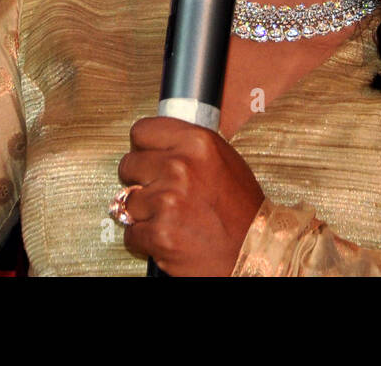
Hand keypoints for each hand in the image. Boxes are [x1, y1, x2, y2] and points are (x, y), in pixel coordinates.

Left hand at [117, 117, 265, 275]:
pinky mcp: (159, 234)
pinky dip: (145, 238)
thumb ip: (188, 148)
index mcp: (197, 142)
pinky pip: (131, 233)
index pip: (141, 131)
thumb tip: (155, 145)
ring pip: (127, 201)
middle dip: (140, 180)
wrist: (254, 250)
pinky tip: (168, 236)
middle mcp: (179, 166)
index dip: (142, 148)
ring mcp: (167, 201)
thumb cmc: (242, 208)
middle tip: (160, 193)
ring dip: (143, 212)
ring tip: (169, 218)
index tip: (147, 159)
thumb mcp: (223, 160)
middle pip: (128, 165)